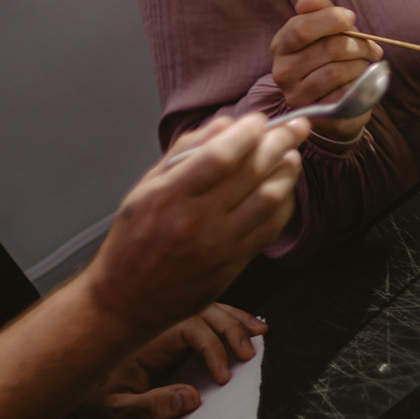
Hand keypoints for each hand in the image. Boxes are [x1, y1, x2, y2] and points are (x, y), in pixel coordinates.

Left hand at [78, 305, 265, 416]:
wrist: (68, 382)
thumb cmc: (90, 396)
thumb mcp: (117, 409)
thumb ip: (152, 405)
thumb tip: (191, 398)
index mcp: (143, 336)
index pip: (190, 327)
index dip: (213, 348)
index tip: (224, 375)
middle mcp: (154, 323)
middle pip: (202, 310)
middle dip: (232, 326)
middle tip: (251, 350)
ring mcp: (161, 326)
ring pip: (204, 308)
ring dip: (234, 317)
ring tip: (258, 330)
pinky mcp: (166, 335)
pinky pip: (199, 318)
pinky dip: (223, 320)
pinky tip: (240, 324)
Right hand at [83, 115, 303, 339]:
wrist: (126, 300)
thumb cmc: (132, 241)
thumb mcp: (145, 188)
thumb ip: (184, 152)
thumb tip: (224, 124)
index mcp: (169, 195)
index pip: (221, 155)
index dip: (248, 132)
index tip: (259, 119)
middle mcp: (196, 220)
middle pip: (252, 172)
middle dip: (280, 142)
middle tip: (294, 127)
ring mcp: (218, 245)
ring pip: (269, 199)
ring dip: (287, 172)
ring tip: (292, 155)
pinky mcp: (232, 266)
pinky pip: (270, 229)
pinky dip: (284, 204)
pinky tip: (283, 190)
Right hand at [269, 0, 383, 140]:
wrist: (330, 100)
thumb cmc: (327, 56)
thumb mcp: (323, 29)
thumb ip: (319, 10)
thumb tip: (305, 3)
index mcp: (282, 44)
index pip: (302, 28)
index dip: (332, 19)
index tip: (351, 18)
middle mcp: (282, 71)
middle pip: (329, 49)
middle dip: (358, 44)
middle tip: (370, 47)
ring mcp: (297, 96)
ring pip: (338, 71)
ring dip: (360, 65)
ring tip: (365, 64)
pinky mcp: (316, 115)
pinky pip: (345, 94)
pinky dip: (359, 84)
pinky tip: (360, 81)